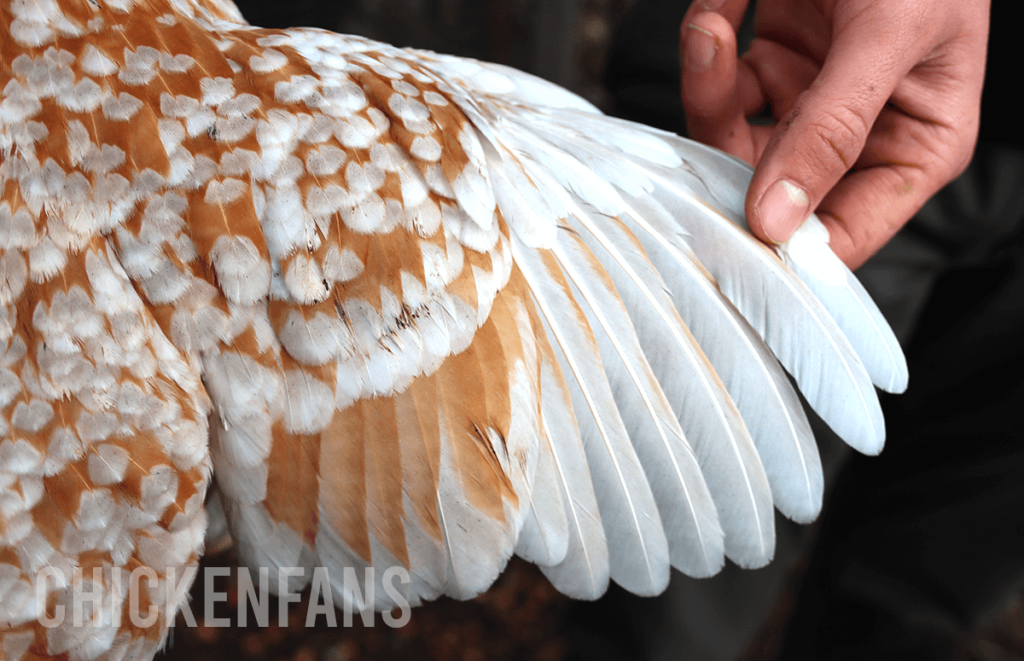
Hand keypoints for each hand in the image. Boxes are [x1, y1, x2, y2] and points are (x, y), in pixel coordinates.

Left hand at [679, 0, 988, 267]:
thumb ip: (832, 129)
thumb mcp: (889, 36)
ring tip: (713, 28)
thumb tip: (778, 223)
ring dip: (709, 86)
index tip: (729, 238)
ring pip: (732, 135)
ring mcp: (809, 98)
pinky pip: (720, 79)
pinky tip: (721, 9)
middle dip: (725, 152)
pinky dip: (709, 42)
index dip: (788, 248)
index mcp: (915, 145)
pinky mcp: (771, 59)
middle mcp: (858, 134)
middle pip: (772, 189)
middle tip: (704, 117)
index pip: (846, 234)